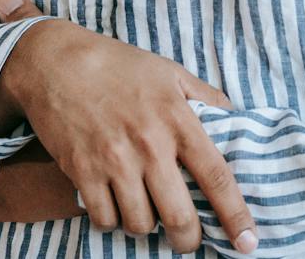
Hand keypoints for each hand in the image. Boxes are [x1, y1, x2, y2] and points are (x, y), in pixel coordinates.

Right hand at [0, 0, 258, 254]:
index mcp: (177, 119)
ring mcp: (114, 161)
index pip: (216, 176)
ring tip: (145, 211)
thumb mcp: (169, 72)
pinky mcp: (82, 171)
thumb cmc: (118, 65)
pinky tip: (114, 206)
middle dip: (188, 239)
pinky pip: (104, 219)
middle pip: (180, 216)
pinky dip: (112, 221)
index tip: (247, 241)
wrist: (57, 62)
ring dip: (146, 226)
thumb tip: (235, 118)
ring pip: (140, 224)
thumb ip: (205, 96)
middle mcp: (149, 144)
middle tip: (187, 239)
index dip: (235, 214)